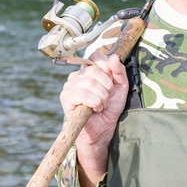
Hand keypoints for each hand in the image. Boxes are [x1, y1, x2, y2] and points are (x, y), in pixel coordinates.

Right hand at [59, 52, 128, 186]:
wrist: (102, 130)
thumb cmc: (110, 109)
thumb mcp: (120, 88)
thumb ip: (119, 72)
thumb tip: (114, 57)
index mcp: (88, 70)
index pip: (96, 56)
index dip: (107, 68)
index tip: (112, 83)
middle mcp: (76, 76)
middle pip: (94, 70)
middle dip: (107, 87)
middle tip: (107, 99)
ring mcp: (69, 87)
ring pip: (89, 82)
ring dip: (102, 97)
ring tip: (101, 106)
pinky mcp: (66, 98)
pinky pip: (83, 94)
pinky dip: (94, 103)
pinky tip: (94, 109)